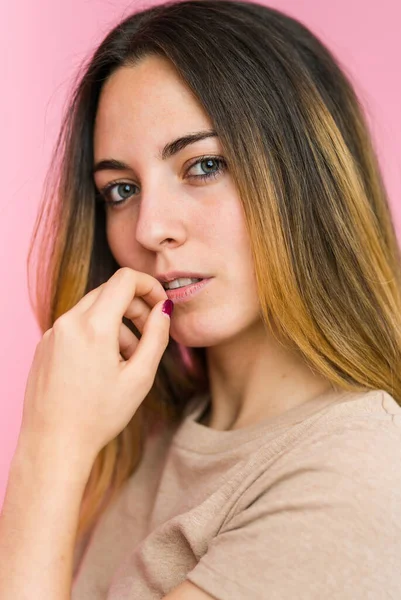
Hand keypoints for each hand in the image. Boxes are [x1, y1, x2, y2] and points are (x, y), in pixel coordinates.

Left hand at [20, 267, 172, 460]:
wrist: (53, 445)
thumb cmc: (98, 416)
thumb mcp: (140, 377)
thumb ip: (156, 336)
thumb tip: (164, 308)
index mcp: (93, 327)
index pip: (125, 279)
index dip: (149, 286)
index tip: (161, 305)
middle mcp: (68, 322)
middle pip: (109, 292)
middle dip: (135, 307)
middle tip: (148, 336)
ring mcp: (52, 333)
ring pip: (93, 310)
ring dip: (116, 325)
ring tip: (125, 361)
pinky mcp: (44, 345)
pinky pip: (76, 326)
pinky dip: (96, 334)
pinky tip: (102, 367)